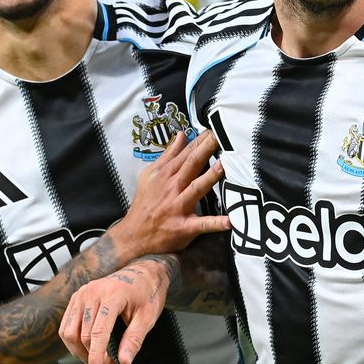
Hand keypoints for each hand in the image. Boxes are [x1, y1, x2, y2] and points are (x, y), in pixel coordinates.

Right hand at [59, 257, 171, 363]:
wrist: (141, 272)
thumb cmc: (147, 294)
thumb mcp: (148, 317)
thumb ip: (134, 340)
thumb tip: (124, 362)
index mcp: (113, 294)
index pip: (98, 331)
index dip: (95, 355)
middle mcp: (93, 292)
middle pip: (83, 335)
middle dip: (93, 356)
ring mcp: (82, 293)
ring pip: (68, 332)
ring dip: (80, 352)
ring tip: (98, 360)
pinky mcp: (77, 297)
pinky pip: (67, 325)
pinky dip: (74, 341)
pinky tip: (88, 348)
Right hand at [108, 131, 229, 261]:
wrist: (133, 234)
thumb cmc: (145, 202)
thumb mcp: (150, 175)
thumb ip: (168, 155)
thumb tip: (181, 135)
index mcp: (166, 175)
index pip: (186, 154)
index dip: (200, 141)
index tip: (214, 128)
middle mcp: (173, 188)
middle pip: (192, 165)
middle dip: (206, 150)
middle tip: (221, 136)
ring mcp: (178, 207)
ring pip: (197, 189)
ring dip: (210, 177)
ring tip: (224, 166)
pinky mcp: (184, 227)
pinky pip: (201, 225)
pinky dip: (215, 223)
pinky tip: (229, 222)